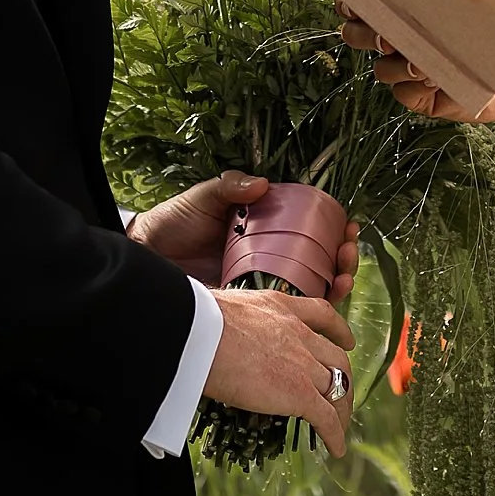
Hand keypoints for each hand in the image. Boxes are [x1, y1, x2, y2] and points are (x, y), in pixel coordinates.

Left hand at [128, 170, 359, 305]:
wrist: (146, 258)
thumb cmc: (174, 223)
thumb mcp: (204, 199)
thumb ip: (230, 187)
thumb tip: (263, 183)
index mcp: (266, 228)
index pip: (311, 229)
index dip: (335, 230)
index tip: (348, 227)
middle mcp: (270, 255)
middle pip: (319, 260)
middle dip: (343, 259)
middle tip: (346, 255)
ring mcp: (262, 282)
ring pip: (311, 288)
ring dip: (335, 285)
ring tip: (342, 280)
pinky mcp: (251, 307)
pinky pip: (286, 312)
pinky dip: (309, 312)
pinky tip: (322, 307)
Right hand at [205, 287, 357, 456]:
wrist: (200, 334)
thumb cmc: (198, 321)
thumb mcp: (226, 308)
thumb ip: (234, 321)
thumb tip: (214, 330)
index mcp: (281, 308)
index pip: (321, 315)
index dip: (338, 331)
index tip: (346, 341)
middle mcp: (299, 334)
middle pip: (337, 359)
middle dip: (344, 378)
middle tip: (342, 393)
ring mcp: (303, 364)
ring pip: (338, 388)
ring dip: (342, 408)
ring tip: (340, 424)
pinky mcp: (300, 393)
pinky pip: (326, 417)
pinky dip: (335, 434)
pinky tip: (335, 448)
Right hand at [337, 2, 494, 125]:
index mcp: (407, 7)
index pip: (362, 2)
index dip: (352, 1)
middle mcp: (404, 37)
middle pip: (357, 35)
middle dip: (365, 33)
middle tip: (388, 33)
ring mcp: (411, 68)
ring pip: (380, 67)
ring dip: (396, 63)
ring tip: (421, 60)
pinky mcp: (424, 98)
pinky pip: (403, 94)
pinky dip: (415, 87)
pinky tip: (436, 80)